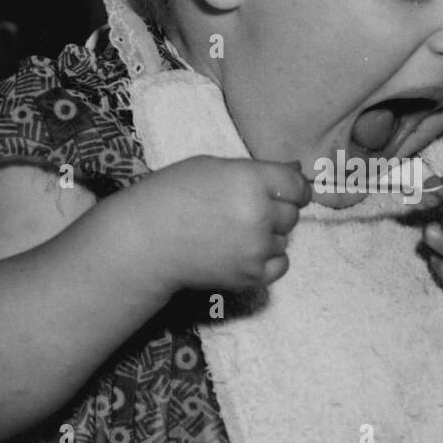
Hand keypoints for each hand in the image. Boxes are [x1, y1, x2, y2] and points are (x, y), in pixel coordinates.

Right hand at [126, 155, 310, 294]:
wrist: (144, 241)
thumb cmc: (171, 195)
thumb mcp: (213, 166)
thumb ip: (257, 170)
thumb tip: (297, 172)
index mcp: (251, 181)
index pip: (298, 186)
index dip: (292, 188)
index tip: (282, 192)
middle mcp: (259, 215)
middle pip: (292, 214)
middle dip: (275, 211)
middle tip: (245, 212)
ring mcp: (256, 248)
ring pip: (284, 240)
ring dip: (268, 236)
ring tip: (234, 232)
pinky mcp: (250, 275)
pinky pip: (280, 265)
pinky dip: (267, 259)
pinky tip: (243, 251)